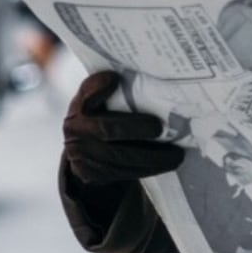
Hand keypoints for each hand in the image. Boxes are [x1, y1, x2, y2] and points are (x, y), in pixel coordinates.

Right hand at [62, 71, 184, 185]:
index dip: (97, 87)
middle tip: (162, 129)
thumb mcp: (99, 97)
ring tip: (176, 155)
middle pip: (108, 130)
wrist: (82, 146)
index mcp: (80, 106)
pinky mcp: (89, 174)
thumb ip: (109, 87)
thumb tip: (125, 78)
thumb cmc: (100, 115)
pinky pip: (121, 174)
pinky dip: (145, 169)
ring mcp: (80, 155)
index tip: (114, 79)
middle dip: (139, 130)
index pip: (86, 94)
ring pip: (119, 159)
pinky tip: (164, 164)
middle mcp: (75, 130)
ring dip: (152, 158)